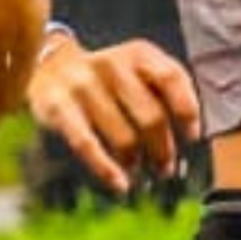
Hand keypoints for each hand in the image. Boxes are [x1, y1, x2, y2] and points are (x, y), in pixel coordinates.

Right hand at [29, 33, 201, 197]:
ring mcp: (83, 85)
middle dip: (163, 150)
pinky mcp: (57, 106)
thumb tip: (190, 138)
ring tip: (138, 173)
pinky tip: (119, 185)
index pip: (172, 78)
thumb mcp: (138, 69)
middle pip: (151, 117)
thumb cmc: (108, 79)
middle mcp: (111, 64)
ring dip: (136, 162)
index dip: (187, 111)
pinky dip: (106, 169)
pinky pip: (87, 144)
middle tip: (164, 169)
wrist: (48, 66)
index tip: (191, 138)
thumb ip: (166, 91)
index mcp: (137, 53)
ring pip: (124, 137)